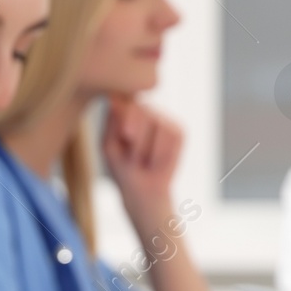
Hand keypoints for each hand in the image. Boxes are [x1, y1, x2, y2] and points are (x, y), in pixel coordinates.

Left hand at [100, 94, 182, 231]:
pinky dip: (161, 153)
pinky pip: (171, 135)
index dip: (125, 118)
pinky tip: (156, 163)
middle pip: (141, 109)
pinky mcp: (179, 130)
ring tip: (144, 161)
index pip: (124, 101)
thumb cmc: (123, 168)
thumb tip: (115, 98)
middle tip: (133, 158)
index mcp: (126, 110)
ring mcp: (164, 118)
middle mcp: (146, 110)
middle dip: (136, 137)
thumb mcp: (110, 146)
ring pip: (156, 122)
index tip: (124, 137)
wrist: (145, 192)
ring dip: (147, 148)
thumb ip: (113, 122)